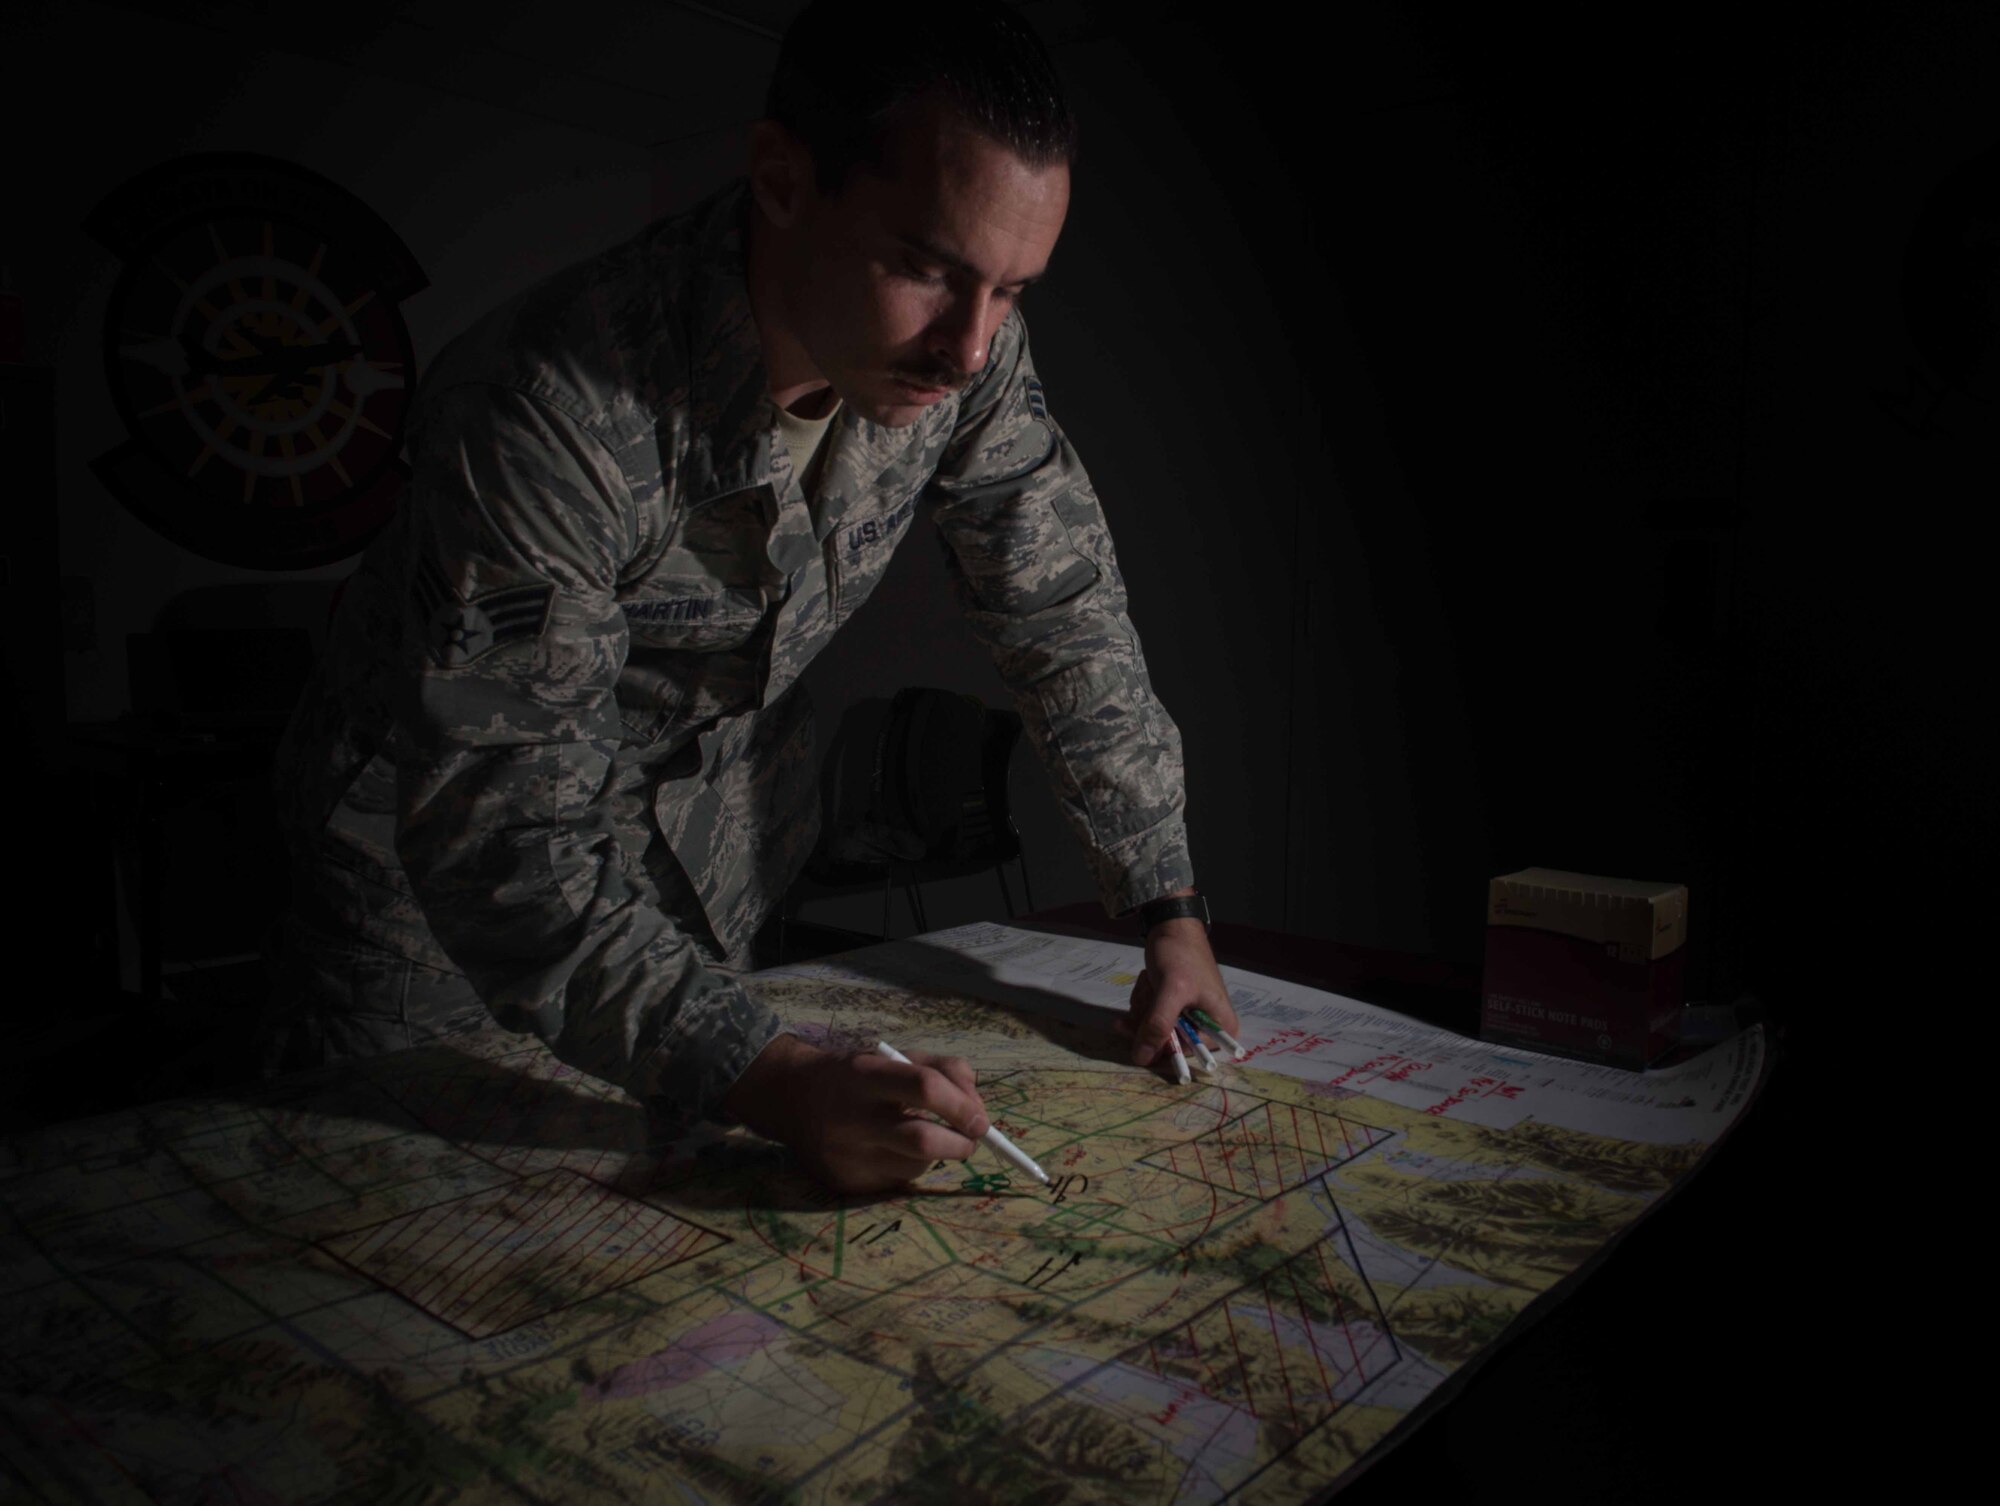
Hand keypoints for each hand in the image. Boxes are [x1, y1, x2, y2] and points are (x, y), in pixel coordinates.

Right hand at [719, 1034, 990, 1193]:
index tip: (981, 1119)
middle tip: (972, 1139)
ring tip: (923, 1137)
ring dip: (936, 1155)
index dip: (962, 1105)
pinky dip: (911, 1168)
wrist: (791, 1098)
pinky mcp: (846, 1183)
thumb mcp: (894, 1056)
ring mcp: (846, 1155)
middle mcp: (852, 1117)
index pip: (924, 1087)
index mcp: (865, 1075)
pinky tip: (896, 1153)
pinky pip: (898, 1182)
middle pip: (923, 1140)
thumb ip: (943, 1069)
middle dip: (961, 1144)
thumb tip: (978, 1107)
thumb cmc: (856, 1075)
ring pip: (915, 1166)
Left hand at [1121, 917, 1239, 1071]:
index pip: (1191, 1054)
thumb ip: (1158, 1025)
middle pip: (1168, 1044)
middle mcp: (1208, 1027)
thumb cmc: (1181, 956)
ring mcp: (1187, 1018)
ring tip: (1150, 982)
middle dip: (1149, 1020)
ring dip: (1144, 1007)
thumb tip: (1142, 1059)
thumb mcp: (1171, 990)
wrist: (1171, 926)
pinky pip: (1149, 1018)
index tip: (1142, 1035)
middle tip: (1146, 997)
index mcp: (1221, 1027)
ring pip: (1153, 1031)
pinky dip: (1143, 1001)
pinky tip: (1147, 981)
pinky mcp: (1171, 1009)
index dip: (1164, 1050)